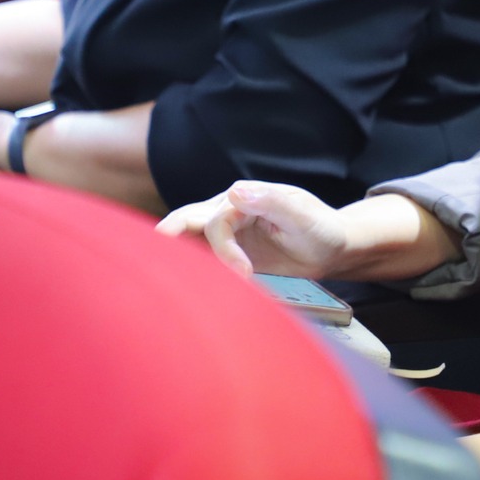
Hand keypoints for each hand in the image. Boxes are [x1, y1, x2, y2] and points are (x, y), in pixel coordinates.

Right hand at [156, 181, 350, 278]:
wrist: (332, 247)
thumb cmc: (322, 229)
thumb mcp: (304, 217)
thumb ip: (271, 203)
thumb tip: (234, 192)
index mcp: (246, 198)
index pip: (217, 221)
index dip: (224, 249)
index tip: (244, 274)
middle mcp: (229, 210)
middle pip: (187, 221)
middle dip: (167, 239)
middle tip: (148, 261)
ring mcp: (226, 232)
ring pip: (188, 240)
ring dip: (175, 256)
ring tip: (163, 282)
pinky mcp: (227, 252)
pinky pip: (200, 259)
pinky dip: (188, 269)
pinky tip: (181, 287)